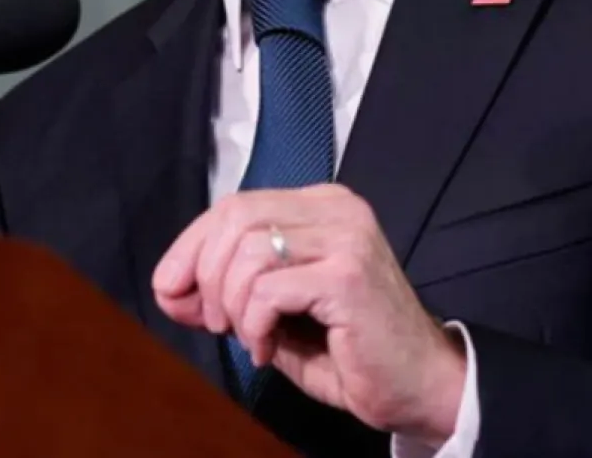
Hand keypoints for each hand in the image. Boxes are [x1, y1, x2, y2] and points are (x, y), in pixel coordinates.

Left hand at [152, 183, 465, 443]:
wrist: (420, 387)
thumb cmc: (348, 352)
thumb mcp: (276, 314)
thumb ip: (229, 291)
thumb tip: (171, 287)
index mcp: (321, 205)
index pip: (235, 205)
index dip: (191, 246)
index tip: (172, 291)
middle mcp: (336, 208)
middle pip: (235, 218)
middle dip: (205, 275)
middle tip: (217, 324)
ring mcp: (346, 237)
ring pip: (247, 252)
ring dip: (232, 306)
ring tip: (251, 339)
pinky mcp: (347, 274)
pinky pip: (268, 289)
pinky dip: (255, 324)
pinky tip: (269, 349)